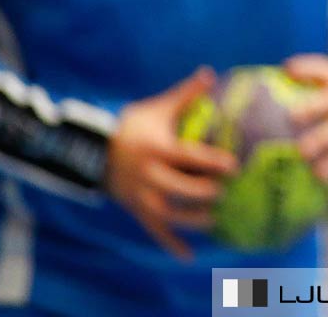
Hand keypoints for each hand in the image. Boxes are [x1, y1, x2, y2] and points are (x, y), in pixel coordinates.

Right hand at [106, 68, 237, 258]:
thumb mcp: (157, 108)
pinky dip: (170, 244)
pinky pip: (153, 230)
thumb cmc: (133, 126)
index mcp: (157, 148)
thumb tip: (210, 72)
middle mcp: (148, 174)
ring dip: (191, 220)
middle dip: (202, 193)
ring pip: (167, 213)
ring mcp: (140, 195)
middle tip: (226, 193)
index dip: (211, 162)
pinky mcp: (136, 209)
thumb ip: (184, 94)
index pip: (188, 157)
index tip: (234, 165)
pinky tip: (189, 256)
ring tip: (215, 220)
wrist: (92, 150)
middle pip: (178, 188)